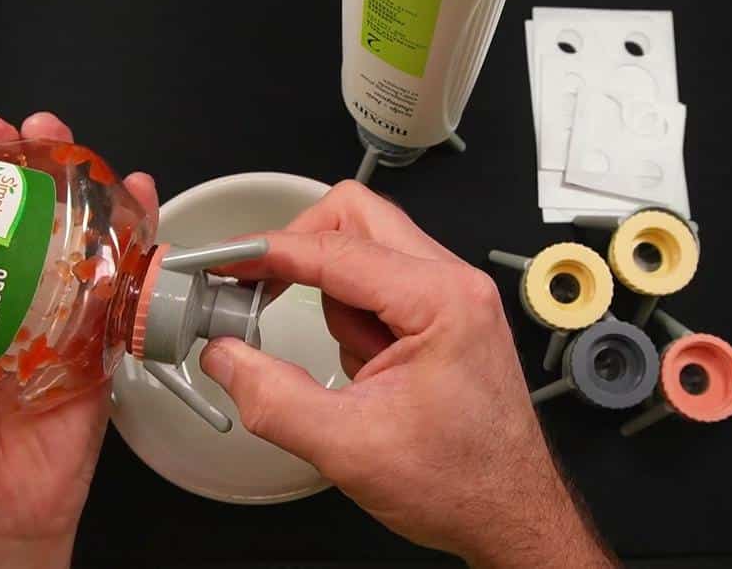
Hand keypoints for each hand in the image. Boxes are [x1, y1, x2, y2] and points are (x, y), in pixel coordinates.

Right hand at [200, 181, 614, 567]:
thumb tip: (225, 357)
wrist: (508, 513)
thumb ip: (272, 398)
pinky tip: (370, 374)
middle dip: (299, 250)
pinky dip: (354, 319)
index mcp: (443, 300)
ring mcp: (452, 297)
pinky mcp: (443, 317)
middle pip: (356, 218)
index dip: (266, 251)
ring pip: (365, 252)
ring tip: (356, 372)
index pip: (335, 248)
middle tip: (259, 289)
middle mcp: (455, 284)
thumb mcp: (347, 447)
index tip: (223, 260)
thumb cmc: (462, 483)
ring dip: (333, 298)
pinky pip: (379, 290)